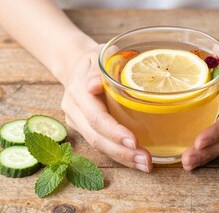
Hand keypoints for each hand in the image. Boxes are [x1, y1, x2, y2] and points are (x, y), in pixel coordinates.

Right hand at [61, 43, 151, 171]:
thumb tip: (94, 85)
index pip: (96, 116)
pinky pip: (100, 144)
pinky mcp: (82, 128)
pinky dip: (118, 154)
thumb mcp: (100, 54)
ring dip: (122, 158)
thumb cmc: (97, 57)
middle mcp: (73, 109)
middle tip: (146, 161)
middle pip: (96, 137)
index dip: (114, 131)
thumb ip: (98, 68)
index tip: (134, 141)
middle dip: (121, 152)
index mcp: (77, 90)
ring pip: (97, 145)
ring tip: (144, 164)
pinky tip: (135, 160)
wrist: (77, 63)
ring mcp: (75, 120)